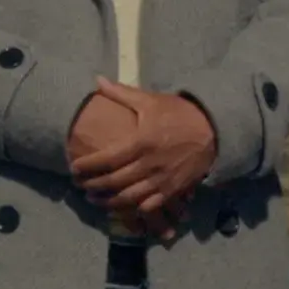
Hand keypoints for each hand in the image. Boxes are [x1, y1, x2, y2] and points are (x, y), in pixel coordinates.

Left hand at [70, 80, 217, 224]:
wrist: (214, 129)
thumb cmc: (180, 113)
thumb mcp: (150, 101)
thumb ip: (121, 93)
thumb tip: (96, 80)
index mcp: (142, 142)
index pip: (106, 159)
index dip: (86, 166)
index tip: (73, 168)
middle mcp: (150, 164)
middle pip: (113, 181)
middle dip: (92, 185)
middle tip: (79, 184)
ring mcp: (162, 180)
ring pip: (128, 198)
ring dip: (107, 201)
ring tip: (94, 198)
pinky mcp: (173, 189)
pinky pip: (149, 205)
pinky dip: (132, 209)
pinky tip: (120, 206)